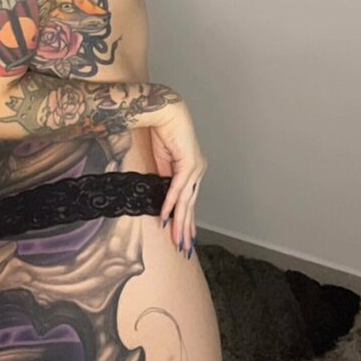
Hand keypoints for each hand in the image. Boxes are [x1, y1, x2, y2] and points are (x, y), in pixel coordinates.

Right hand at [149, 102, 207, 254]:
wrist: (163, 112)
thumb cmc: (162, 132)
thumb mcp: (162, 161)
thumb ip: (164, 178)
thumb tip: (162, 196)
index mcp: (193, 171)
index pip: (190, 201)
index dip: (186, 220)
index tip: (183, 236)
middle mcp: (198, 171)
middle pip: (191, 205)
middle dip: (186, 228)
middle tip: (183, 248)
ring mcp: (195, 168)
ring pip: (186, 201)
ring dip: (180, 223)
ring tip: (177, 240)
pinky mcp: (188, 164)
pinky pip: (177, 188)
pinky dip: (170, 203)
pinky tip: (165, 216)